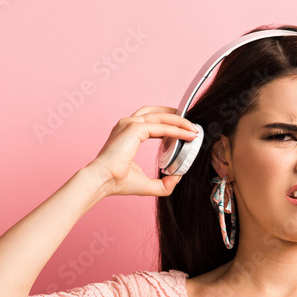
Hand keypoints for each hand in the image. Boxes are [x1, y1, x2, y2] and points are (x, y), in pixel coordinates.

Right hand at [85, 106, 199, 197]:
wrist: (103, 181)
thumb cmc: (116, 182)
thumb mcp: (146, 184)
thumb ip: (162, 183)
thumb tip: (177, 178)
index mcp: (126, 133)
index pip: (150, 120)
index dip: (168, 123)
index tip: (183, 129)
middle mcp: (127, 124)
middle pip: (156, 112)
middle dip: (175, 115)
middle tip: (191, 124)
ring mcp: (129, 124)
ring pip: (160, 117)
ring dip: (179, 121)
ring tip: (193, 129)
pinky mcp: (134, 128)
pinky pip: (161, 126)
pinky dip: (176, 129)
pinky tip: (187, 135)